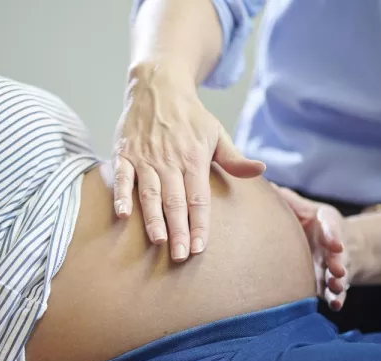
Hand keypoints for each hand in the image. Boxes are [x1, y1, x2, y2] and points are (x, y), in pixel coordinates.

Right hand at [112, 63, 265, 261]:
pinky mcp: (124, 154)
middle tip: (180, 256)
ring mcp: (145, 158)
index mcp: (194, 158)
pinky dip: (120, 195)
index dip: (199, 224)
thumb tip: (260, 170)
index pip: (198, 199)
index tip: (199, 247)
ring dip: (153, 218)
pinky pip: (121, 177)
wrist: (158, 85)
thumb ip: (234, 157)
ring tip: (159, 241)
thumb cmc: (190, 115)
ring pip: (150, 193)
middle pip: (175, 201)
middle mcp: (169, 161)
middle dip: (178, 230)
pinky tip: (123, 214)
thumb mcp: (216, 132)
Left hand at [274, 185, 349, 310]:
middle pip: (339, 256)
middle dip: (339, 262)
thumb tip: (263, 183)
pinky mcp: (331, 284)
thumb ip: (290, 201)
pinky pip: (337, 294)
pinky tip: (334, 305)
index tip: (335, 244)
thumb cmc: (317, 225)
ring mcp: (334, 268)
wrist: (343, 245)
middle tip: (337, 268)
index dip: (333, 235)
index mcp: (327, 226)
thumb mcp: (309, 210)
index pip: (333, 228)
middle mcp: (333, 249)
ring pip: (339, 277)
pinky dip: (337, 300)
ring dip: (338, 283)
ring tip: (335, 286)